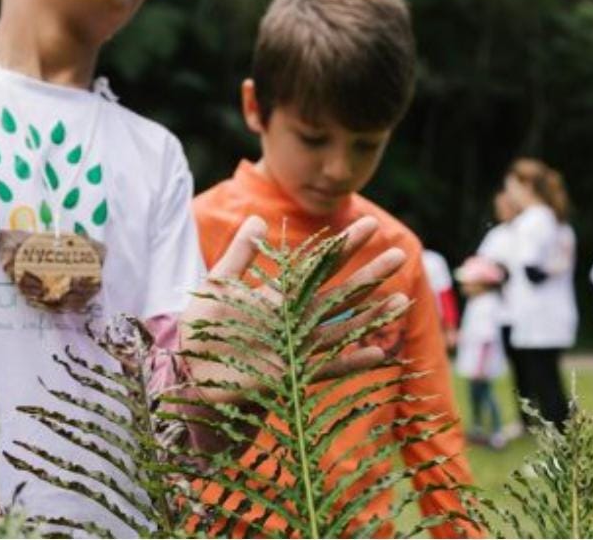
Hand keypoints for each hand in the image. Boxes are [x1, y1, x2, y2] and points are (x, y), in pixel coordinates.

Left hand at [180, 215, 407, 403]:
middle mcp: (295, 318)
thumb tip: (257, 219)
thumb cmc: (203, 327)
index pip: (319, 265)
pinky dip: (350, 362)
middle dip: (369, 276)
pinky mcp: (291, 374)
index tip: (369, 223)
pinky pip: (327, 368)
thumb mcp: (218, 285)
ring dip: (371, 316)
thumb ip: (239, 255)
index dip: (344, 246)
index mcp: (280, 293)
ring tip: (402, 300)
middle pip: (339, 294)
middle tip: (400, 254)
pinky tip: (378, 354)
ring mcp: (297, 346)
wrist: (190, 370)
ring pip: (342, 328)